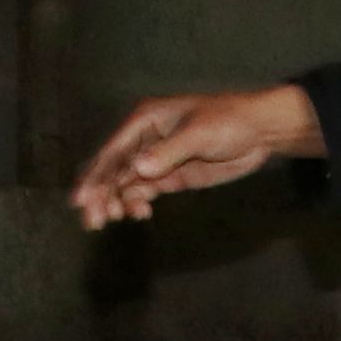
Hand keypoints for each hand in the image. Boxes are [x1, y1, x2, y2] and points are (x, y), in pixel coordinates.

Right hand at [72, 85, 319, 227]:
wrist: (259, 132)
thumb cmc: (229, 120)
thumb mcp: (199, 133)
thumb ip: (169, 152)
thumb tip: (138, 169)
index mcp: (145, 121)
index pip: (112, 151)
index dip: (95, 175)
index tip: (81, 199)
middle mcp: (145, 140)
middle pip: (113, 170)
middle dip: (101, 194)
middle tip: (94, 220)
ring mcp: (157, 159)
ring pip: (126, 184)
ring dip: (117, 201)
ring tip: (116, 219)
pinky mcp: (170, 176)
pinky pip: (145, 192)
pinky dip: (137, 203)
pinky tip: (139, 214)